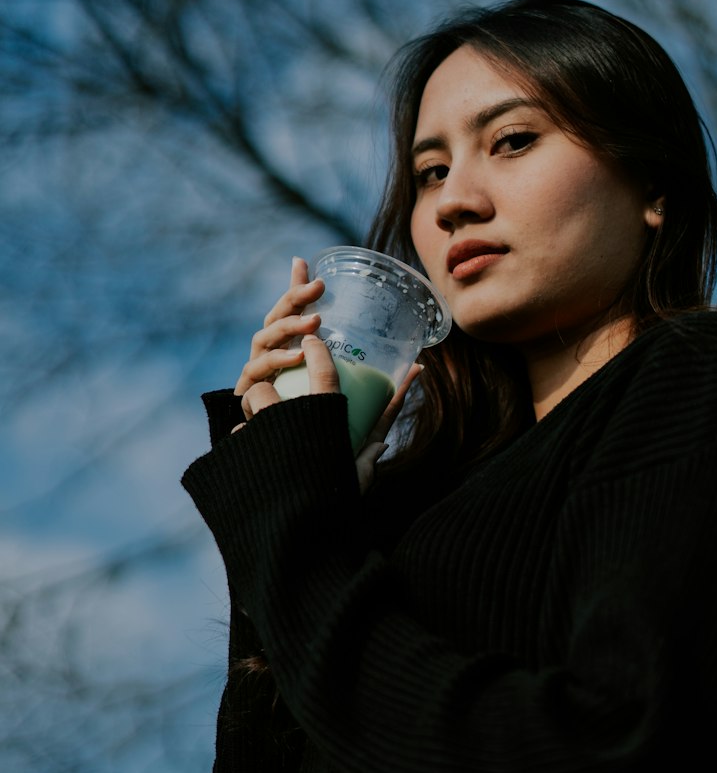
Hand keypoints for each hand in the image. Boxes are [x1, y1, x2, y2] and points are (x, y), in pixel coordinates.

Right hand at [233, 260, 421, 492]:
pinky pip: (252, 376)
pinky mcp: (241, 408)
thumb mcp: (365, 436)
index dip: (296, 291)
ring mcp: (254, 388)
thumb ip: (386, 405)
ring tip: (314, 324)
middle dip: (293, 299)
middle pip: (275, 324)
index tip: (306, 261)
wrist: (290, 511)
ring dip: (288, 328)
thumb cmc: (326, 474)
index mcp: (292, 372)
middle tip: (316, 285)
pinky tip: (293, 357)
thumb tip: (417, 370)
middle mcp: (270, 374)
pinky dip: (272, 363)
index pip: (292, 324)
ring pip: (263, 342)